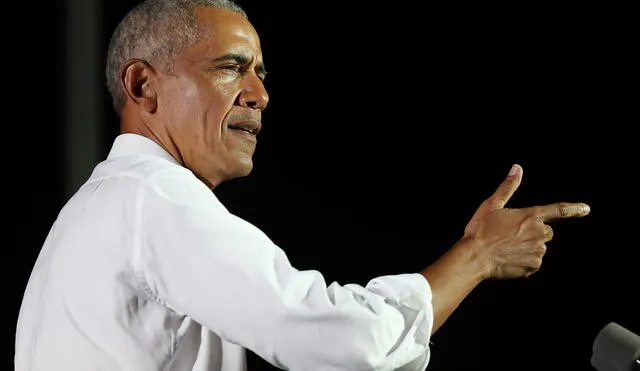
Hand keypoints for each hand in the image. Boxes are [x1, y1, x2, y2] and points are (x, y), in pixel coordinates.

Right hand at [462, 164, 589, 279]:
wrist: (474, 258)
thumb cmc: (481, 231)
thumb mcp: (491, 205)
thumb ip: (508, 187)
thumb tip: (517, 168)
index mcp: (531, 216)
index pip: (559, 211)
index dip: (574, 209)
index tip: (586, 209)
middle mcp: (539, 233)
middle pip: (546, 232)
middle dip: (533, 232)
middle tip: (511, 235)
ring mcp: (537, 251)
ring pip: (538, 248)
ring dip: (526, 247)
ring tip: (505, 247)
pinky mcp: (533, 266)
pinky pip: (532, 262)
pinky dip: (522, 260)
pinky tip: (507, 258)